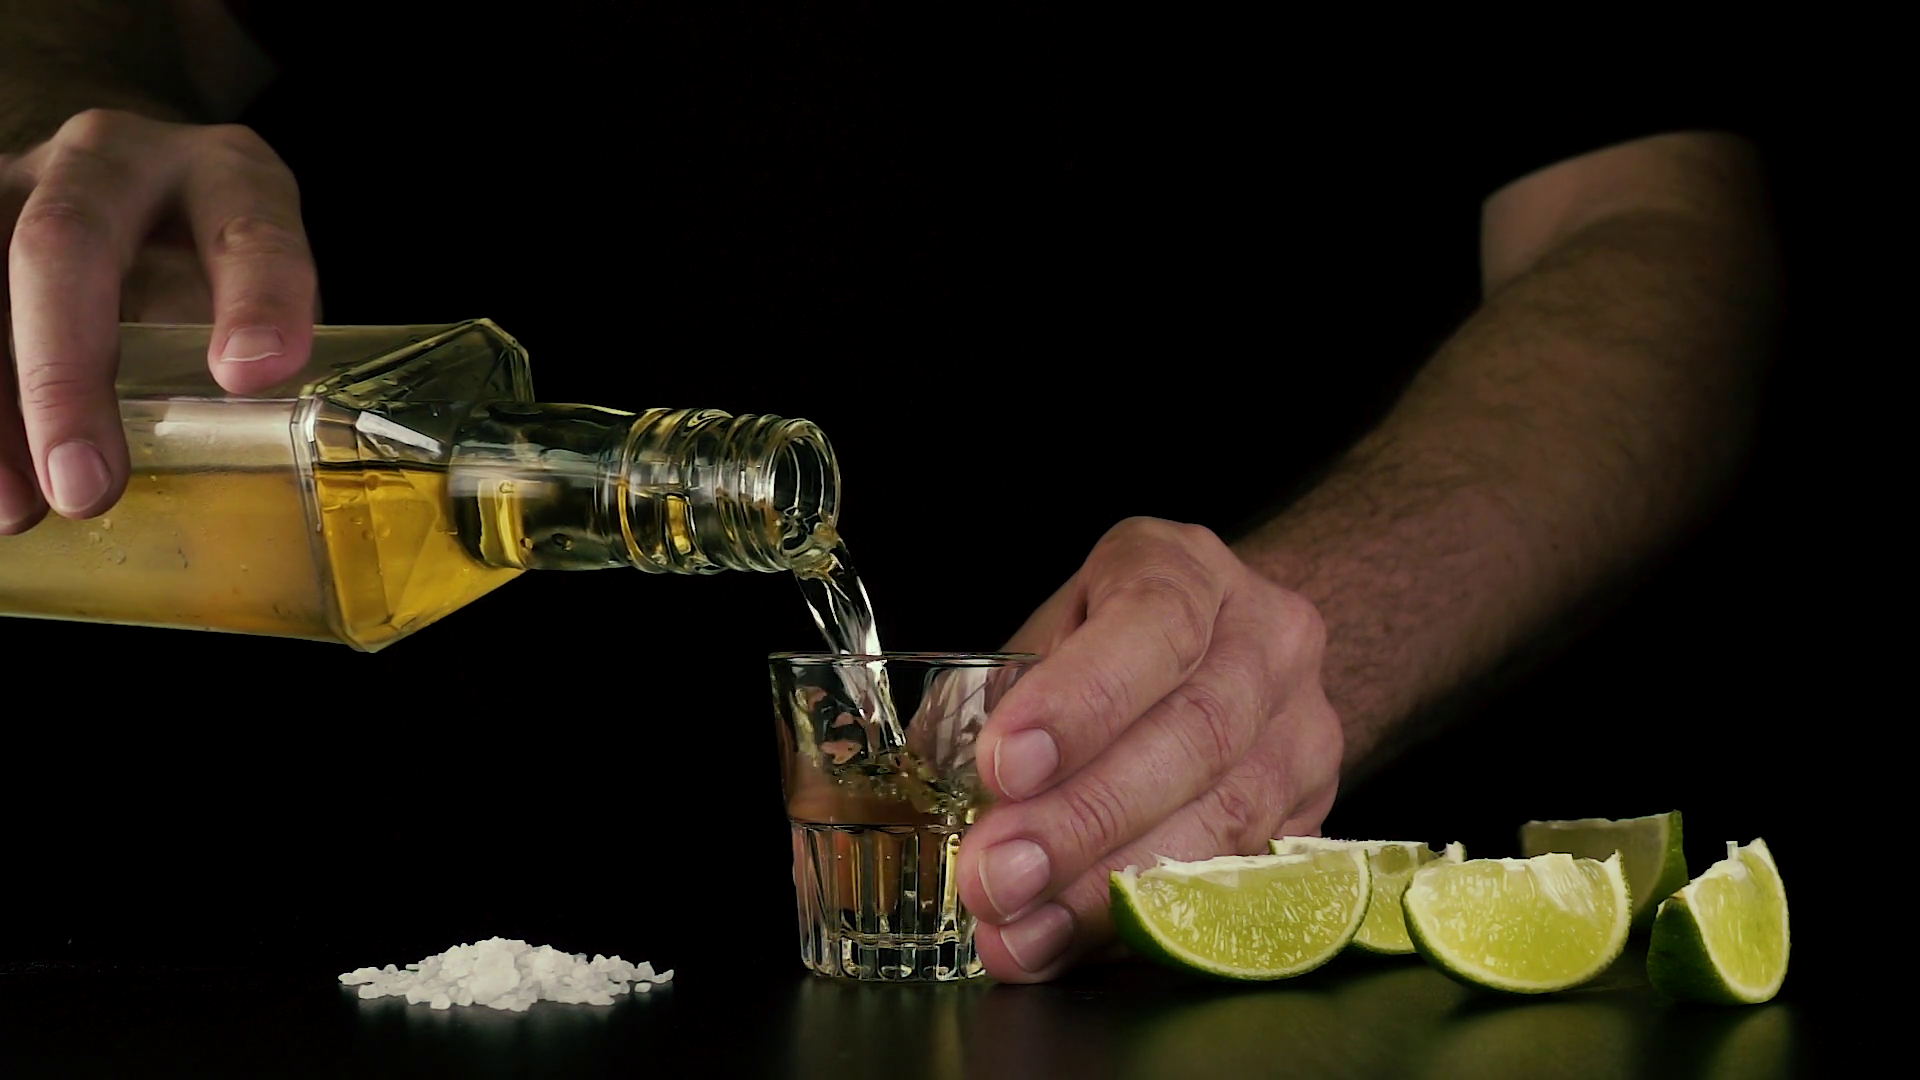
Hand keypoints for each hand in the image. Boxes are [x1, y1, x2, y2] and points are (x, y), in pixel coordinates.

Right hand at [2, 108, 316, 531]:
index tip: (250, 375)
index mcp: (223, 173)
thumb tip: (257, 460)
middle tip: (86, 485)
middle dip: (66, 373)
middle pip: (65, 243)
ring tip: (21, 509)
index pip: (246, 223)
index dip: (254, 294)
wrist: (133, 188)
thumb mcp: (257, 288)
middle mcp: (111, 159)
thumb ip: (263, 348)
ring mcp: (20, 181)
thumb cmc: (211, 255)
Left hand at [956, 517, 1343, 981]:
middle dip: (1083, 819)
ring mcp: (1307, 727)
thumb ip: (1004, 695)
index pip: (1152, 625)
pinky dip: (1148, 923)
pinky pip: (1241, 879)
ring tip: (1023, 931)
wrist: (1227, 658)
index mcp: (1186, 570)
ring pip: (1226, 818)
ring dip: (1111, 890)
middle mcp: (1267, 638)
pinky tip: (1078, 944)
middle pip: (1195, 733)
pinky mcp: (1315, 811)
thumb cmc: (1110, 645)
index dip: (1079, 701)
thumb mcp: (1052, 634)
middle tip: (997, 876)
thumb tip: (934, 786)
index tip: (1002, 766)